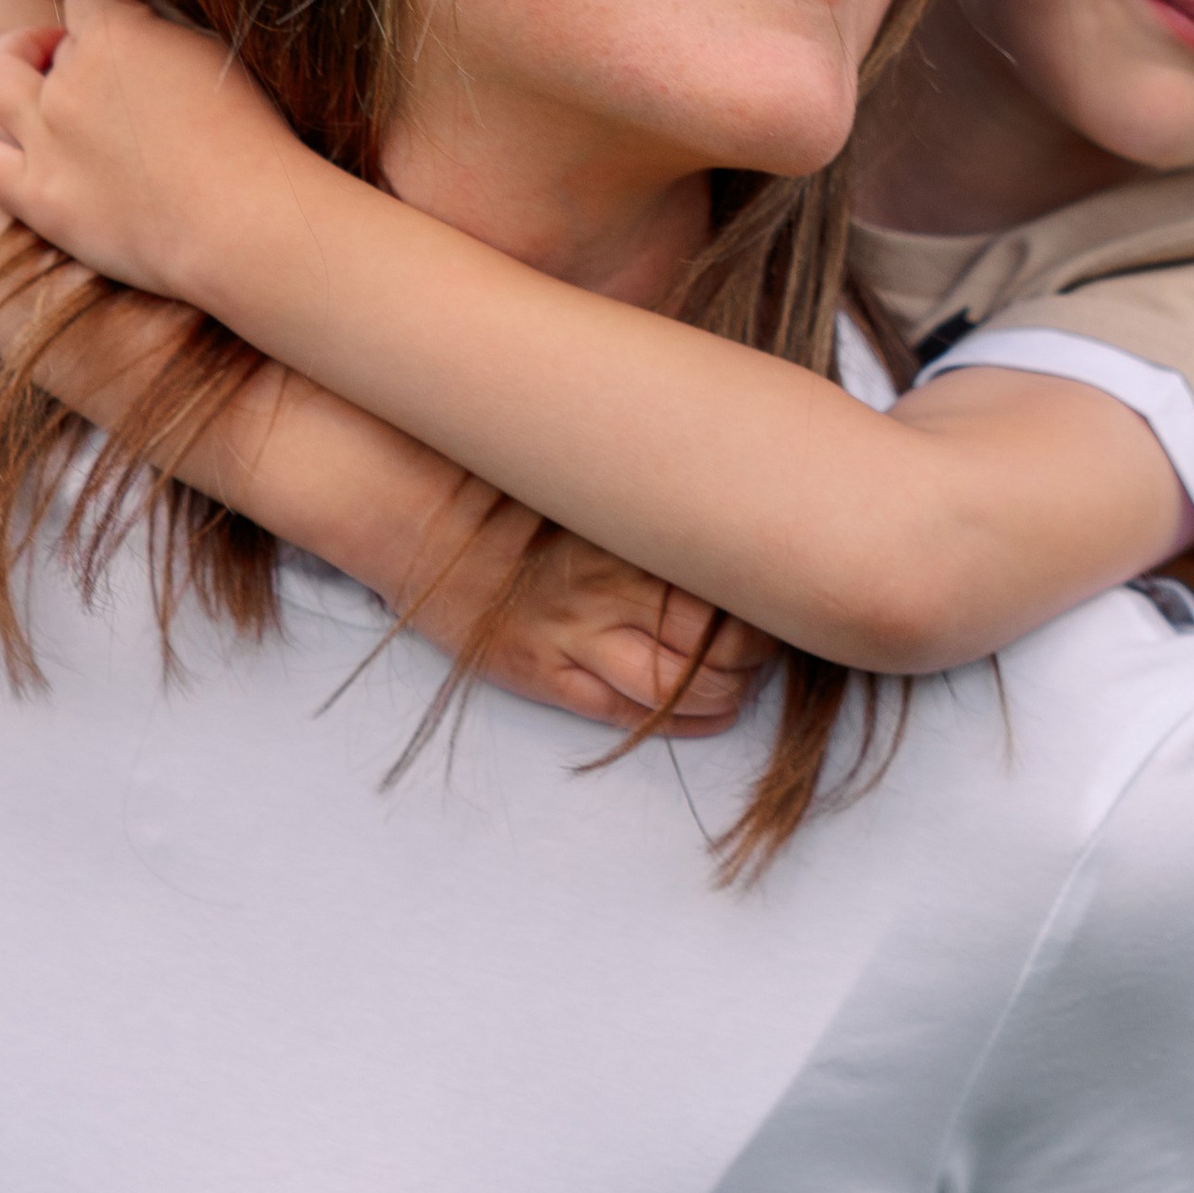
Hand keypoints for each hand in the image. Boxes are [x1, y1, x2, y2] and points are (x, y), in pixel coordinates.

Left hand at [0, 0, 297, 305]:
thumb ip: (168, 32)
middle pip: (39, 39)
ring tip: (21, 71)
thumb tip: (139, 18)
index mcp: (117, 35)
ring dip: (8, 66)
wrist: (245, 227)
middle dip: (51, 39)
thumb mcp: (222, 58)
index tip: (122, 20)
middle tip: (76, 55)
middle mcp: (69, 79)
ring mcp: (46, 139)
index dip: (105, 5)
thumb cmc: (256, 143)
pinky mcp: (38, 197)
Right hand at [405, 512, 771, 733]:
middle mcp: (609, 588)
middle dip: (755, 659)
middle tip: (764, 650)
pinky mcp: (541, 671)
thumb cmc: (510, 480)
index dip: (768, 604)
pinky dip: (676, 721)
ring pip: (677, 689)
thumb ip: (657, 486)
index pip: (731, 584)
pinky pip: (624, 714)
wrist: (416, 508)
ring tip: (737, 684)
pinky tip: (703, 712)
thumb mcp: (592, 472)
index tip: (776, 597)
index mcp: (631, 531)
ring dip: (724, 696)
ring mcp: (573, 636)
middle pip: (718, 646)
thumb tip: (732, 476)